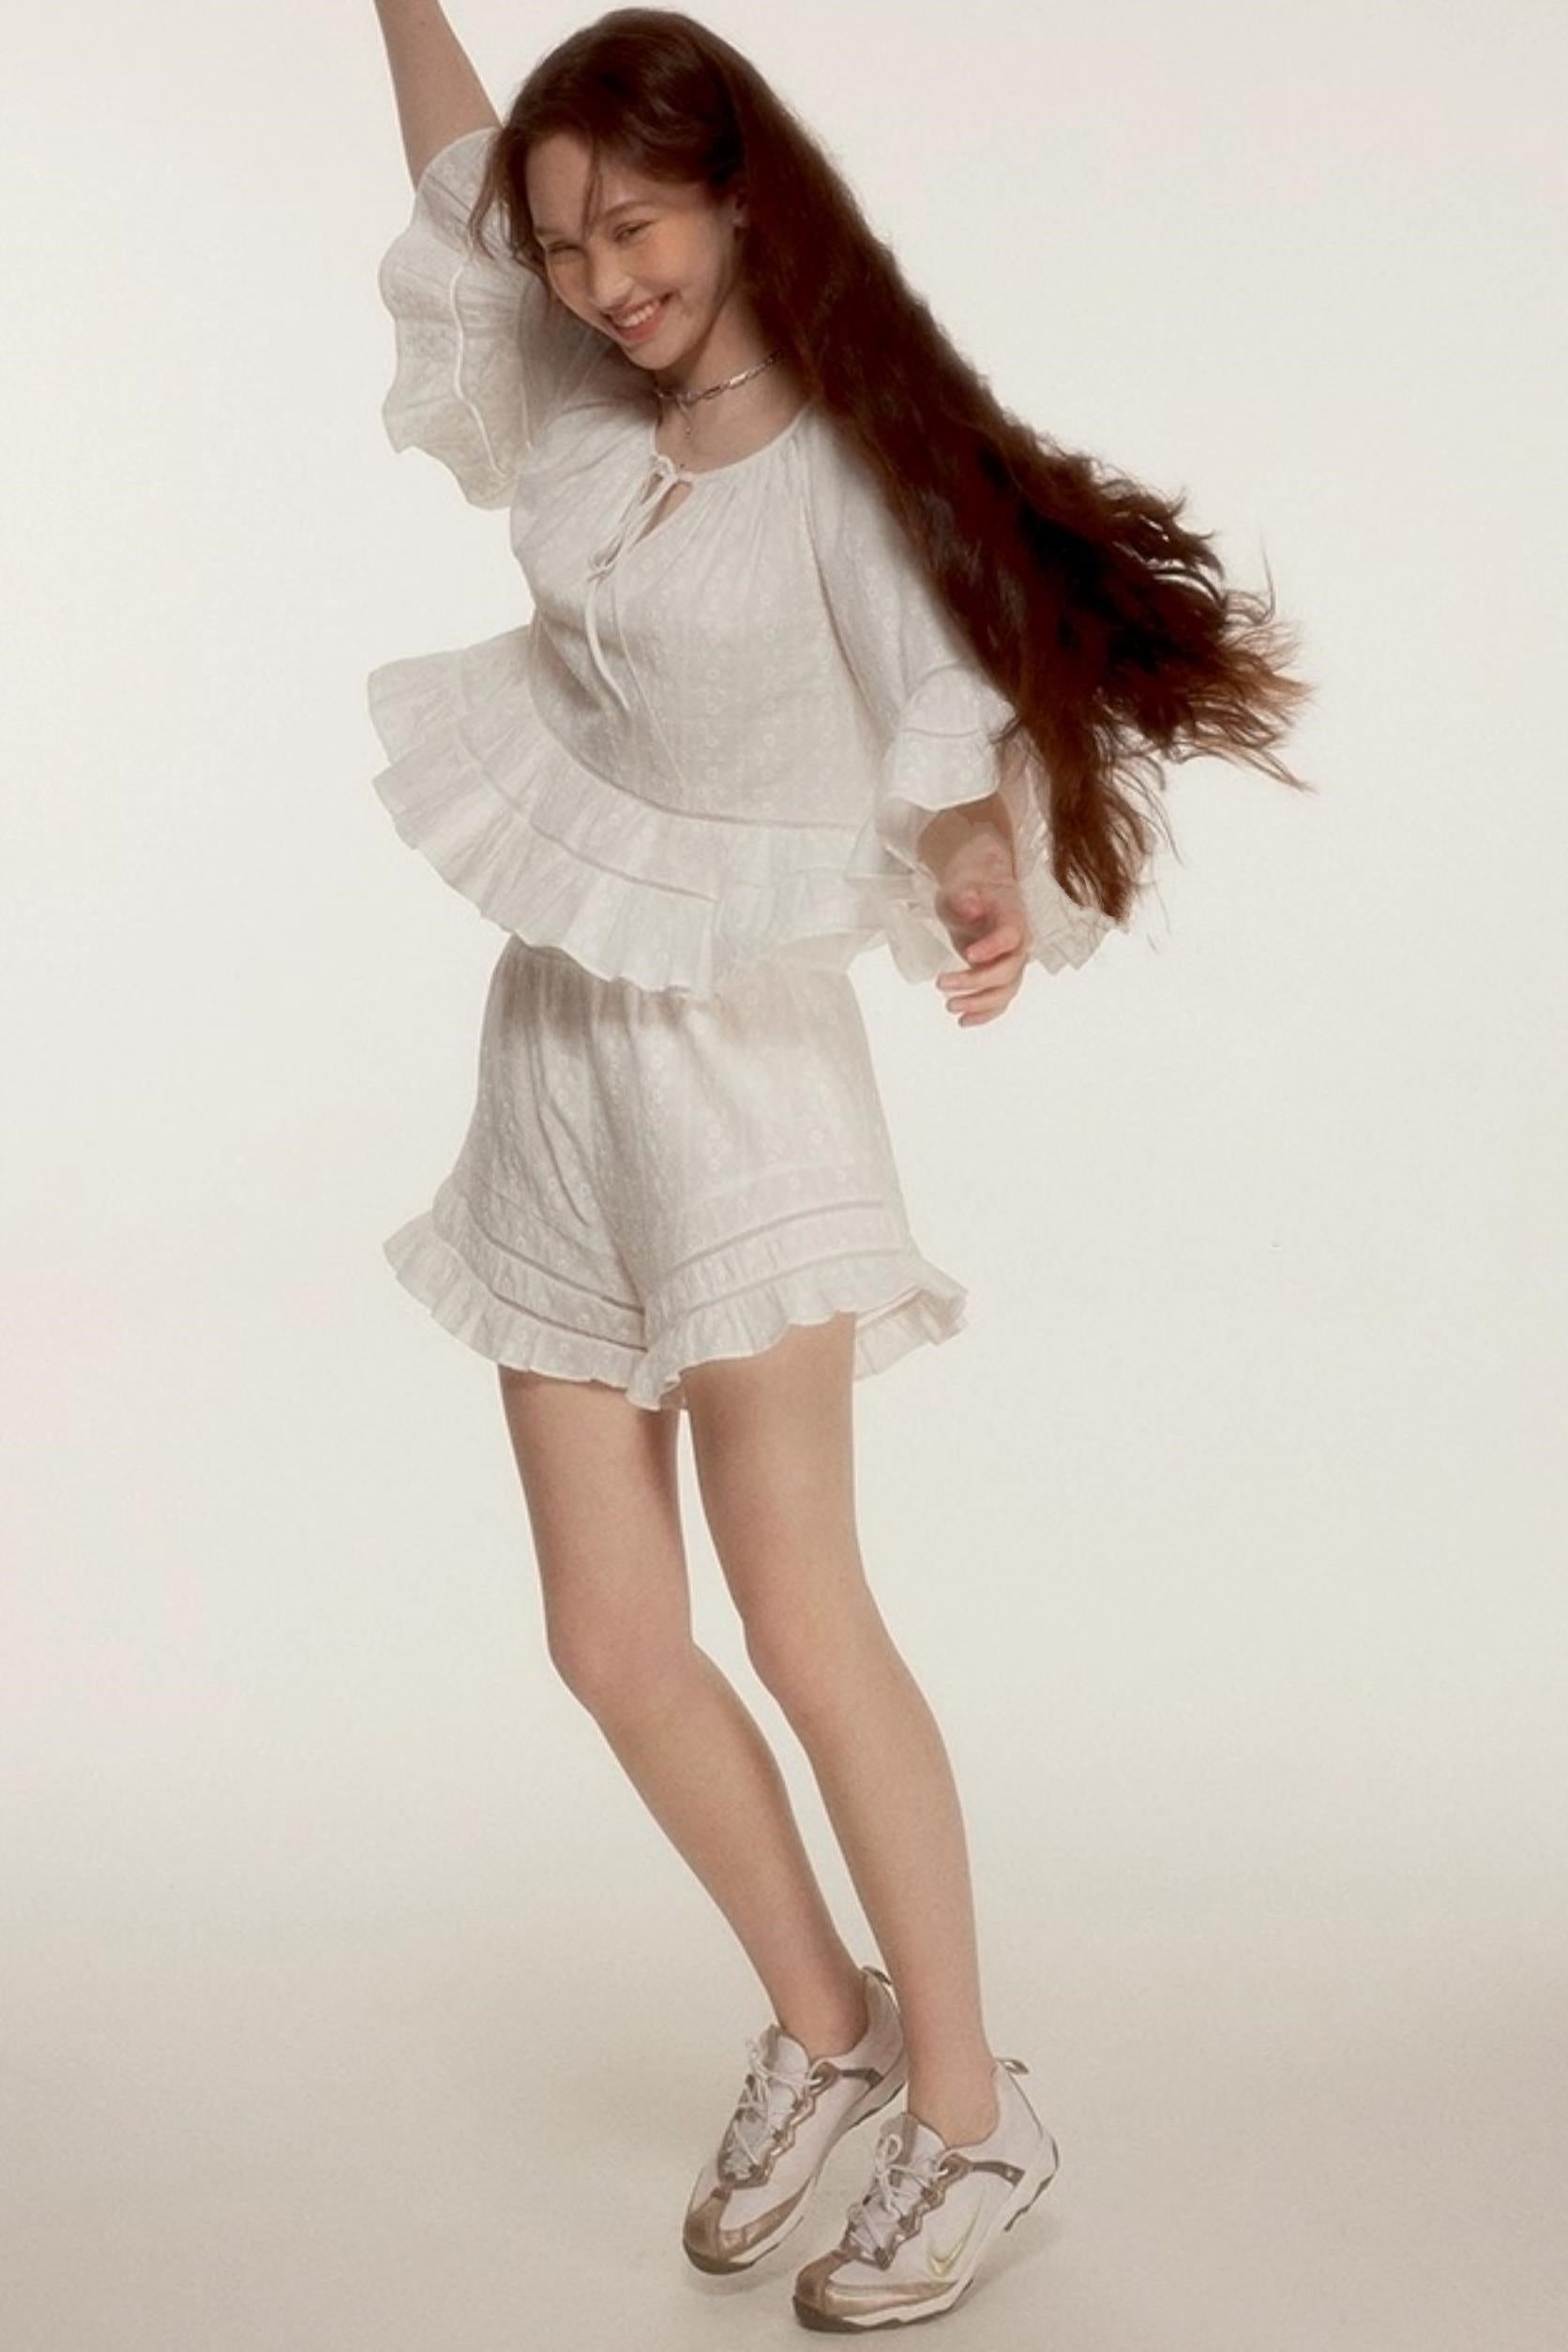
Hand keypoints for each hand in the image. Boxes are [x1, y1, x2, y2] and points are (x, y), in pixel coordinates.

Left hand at [933, 874, 1029, 1025]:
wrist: (984, 896)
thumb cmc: (971, 892)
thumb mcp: (959, 889)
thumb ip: (963, 899)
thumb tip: (970, 909)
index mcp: (1013, 919)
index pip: (1009, 937)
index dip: (992, 948)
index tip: (968, 955)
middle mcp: (1019, 945)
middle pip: (1008, 971)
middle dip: (976, 982)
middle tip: (942, 983)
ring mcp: (1013, 964)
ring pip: (1005, 991)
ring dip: (979, 1003)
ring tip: (950, 1006)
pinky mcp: (1003, 978)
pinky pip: (1000, 1001)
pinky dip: (984, 1014)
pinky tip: (964, 1021)